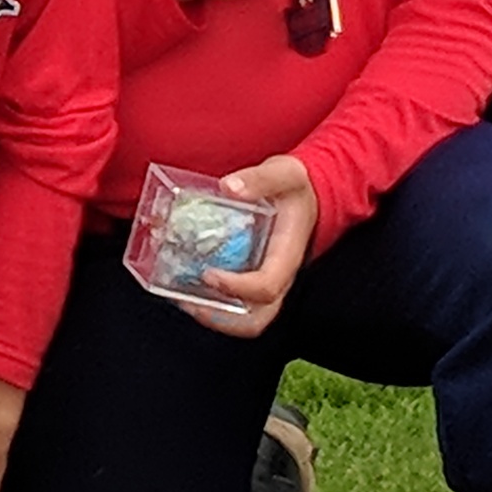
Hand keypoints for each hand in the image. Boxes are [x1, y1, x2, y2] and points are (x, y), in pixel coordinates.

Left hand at [176, 153, 320, 337]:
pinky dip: (212, 302)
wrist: (310, 196)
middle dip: (220, 317)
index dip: (236, 287)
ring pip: (246, 318)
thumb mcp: (284, 174)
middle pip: (257, 318)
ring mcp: (268, 281)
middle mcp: (279, 276)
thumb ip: (260, 179)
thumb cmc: (296, 188)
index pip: (266, 287)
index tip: (208, 274)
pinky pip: (237, 303)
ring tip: (180, 297)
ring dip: (212, 315)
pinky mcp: (254, 277)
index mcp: (287, 255)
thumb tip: (229, 187)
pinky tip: (186, 284)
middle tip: (186, 301)